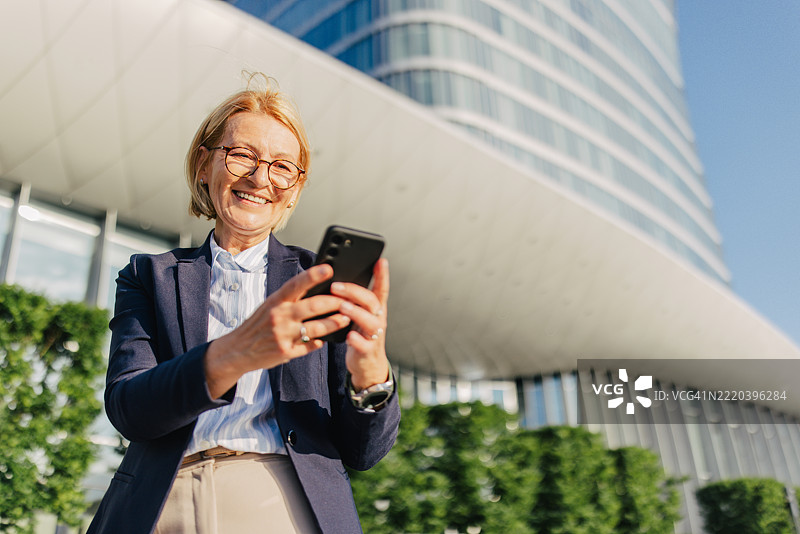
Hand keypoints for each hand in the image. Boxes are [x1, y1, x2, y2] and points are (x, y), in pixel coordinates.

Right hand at [204, 263, 350, 398]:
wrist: (237, 350)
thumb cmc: (258, 324)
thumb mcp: (269, 305)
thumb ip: (290, 298)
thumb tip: (317, 286)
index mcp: (275, 301)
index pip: (296, 284)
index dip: (313, 275)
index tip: (329, 268)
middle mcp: (279, 316)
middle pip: (313, 306)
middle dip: (334, 302)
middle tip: (348, 300)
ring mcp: (282, 335)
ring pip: (316, 328)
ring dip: (334, 323)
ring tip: (345, 318)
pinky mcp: (285, 352)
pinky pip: (309, 346)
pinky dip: (319, 342)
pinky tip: (325, 339)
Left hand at [331, 258, 389, 390]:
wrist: (367, 365)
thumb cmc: (360, 335)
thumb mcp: (360, 316)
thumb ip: (353, 301)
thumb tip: (335, 280)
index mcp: (376, 310)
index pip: (381, 289)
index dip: (383, 275)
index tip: (381, 261)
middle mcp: (378, 320)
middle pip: (372, 302)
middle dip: (355, 292)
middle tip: (337, 286)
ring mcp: (374, 336)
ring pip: (370, 322)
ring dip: (356, 312)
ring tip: (342, 306)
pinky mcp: (367, 351)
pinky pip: (363, 344)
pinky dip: (356, 339)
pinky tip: (348, 335)